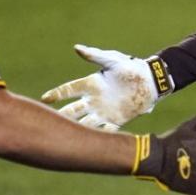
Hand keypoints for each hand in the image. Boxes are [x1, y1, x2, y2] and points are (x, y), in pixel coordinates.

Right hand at [42, 45, 169, 129]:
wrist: (151, 81)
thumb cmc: (131, 67)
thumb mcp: (113, 60)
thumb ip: (95, 56)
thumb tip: (77, 48)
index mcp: (91, 84)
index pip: (69, 90)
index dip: (57, 94)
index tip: (44, 99)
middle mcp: (94, 100)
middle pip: (73, 110)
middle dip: (61, 117)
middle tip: (48, 125)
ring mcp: (103, 111)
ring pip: (85, 123)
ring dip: (76, 131)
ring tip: (64, 140)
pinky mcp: (116, 120)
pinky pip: (104, 131)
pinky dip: (97, 138)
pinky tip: (88, 146)